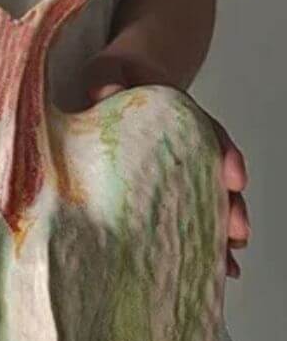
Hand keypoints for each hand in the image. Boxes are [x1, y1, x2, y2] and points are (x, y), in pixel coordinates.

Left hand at [80, 53, 250, 278]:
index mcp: (178, 116)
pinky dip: (199, 243)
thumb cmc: (112, 79)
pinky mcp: (165, 191)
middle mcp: (186, 147)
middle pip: (216, 177)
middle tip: (238, 232)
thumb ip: (105, 79)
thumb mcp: (107, 71)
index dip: (224, 156)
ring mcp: (179, 171)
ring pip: (207, 203)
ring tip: (229, 266)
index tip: (234, 178)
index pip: (209, 134)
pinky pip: (186, 217)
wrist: (115, 84)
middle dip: (230, 207)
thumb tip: (102, 94)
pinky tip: (209, 269)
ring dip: (220, 235)